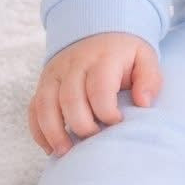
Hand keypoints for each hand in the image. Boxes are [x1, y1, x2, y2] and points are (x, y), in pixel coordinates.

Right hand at [28, 32, 161, 156]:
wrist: (99, 31)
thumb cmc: (125, 53)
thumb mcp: (145, 58)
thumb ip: (149, 79)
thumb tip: (143, 103)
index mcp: (103, 58)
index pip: (99, 88)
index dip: (107, 112)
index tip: (117, 123)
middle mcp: (74, 64)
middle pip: (70, 99)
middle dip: (82, 126)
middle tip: (94, 140)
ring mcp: (55, 73)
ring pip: (46, 104)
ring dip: (54, 132)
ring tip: (65, 152)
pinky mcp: (43, 83)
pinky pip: (34, 108)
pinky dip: (38, 130)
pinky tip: (50, 147)